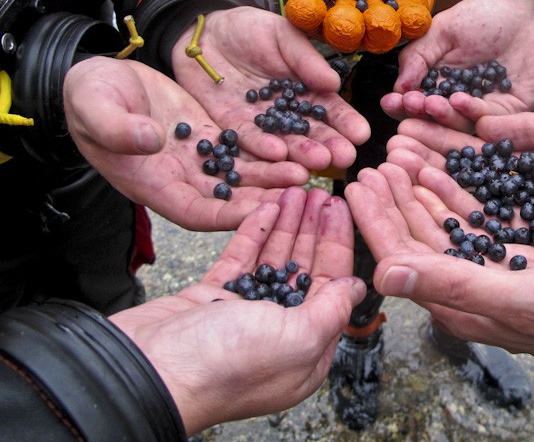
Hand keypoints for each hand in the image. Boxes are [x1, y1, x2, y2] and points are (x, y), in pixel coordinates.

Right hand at [63, 56, 307, 230]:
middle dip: (262, 198)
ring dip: (272, 175)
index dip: (226, 215)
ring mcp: (198, 160)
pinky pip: (243, 148)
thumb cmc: (89, 97)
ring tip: (305, 169)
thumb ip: (120, 128)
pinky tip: (295, 145)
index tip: (257, 212)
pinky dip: (267, 150)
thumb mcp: (97, 109)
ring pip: (241, 175)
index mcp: (151, 185)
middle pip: (228, 198)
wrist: (100, 79)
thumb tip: (149, 139)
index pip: (195, 212)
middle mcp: (180, 179)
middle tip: (296, 192)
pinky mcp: (211, 137)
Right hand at [110, 187, 365, 435]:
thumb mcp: (297, 339)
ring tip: (294, 191)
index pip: (331, 285)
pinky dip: (254, 232)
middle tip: (319, 191)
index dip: (337, 244)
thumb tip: (355, 288)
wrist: (150, 369)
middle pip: (303, 268)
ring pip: (272, 259)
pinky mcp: (211, 298)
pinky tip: (266, 207)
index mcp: (305, 348)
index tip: (340, 208)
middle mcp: (277, 331)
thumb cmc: (228, 363)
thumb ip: (330, 310)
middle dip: (312, 229)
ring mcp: (243, 313)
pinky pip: (239, 259)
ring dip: (286, 225)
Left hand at [171, 7, 370, 171]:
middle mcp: (286, 112)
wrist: (204, 32)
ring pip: (284, 142)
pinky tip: (279, 154)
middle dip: (329, 145)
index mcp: (305, 90)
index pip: (329, 109)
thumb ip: (305, 59)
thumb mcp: (282, 35)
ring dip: (301, 153)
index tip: (360, 135)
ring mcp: (260, 123)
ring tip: (319, 161)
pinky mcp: (231, 127)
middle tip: (345, 157)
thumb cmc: (249, 28)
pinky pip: (248, 140)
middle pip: (311, 133)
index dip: (345, 122)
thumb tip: (334, 83)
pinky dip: (262, 147)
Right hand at [277, 0, 435, 53]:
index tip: (304, 6)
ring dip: (378, 28)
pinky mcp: (405, 25)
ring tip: (379, 17)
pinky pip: (410, 28)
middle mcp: (345, 30)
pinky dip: (412, 23)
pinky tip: (413, 17)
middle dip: (343, 28)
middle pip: (341, 34)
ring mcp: (376, 30)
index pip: (307, 18)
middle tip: (344, 20)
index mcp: (318, 15)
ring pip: (375, 36)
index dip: (305, 14)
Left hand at [345, 164, 533, 380]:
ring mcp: (488, 265)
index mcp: (457, 299)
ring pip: (440, 222)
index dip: (376, 219)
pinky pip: (471, 217)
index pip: (400, 254)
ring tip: (399, 156)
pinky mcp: (511, 252)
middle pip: (415, 234)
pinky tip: (439, 170)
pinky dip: (452, 192)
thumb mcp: (517, 298)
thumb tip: (381, 276)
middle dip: (392, 197)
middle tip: (374, 160)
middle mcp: (466, 282)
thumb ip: (449, 284)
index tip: (356, 184)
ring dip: (418, 189)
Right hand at [381, 0, 533, 131]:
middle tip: (409, 105)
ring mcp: (484, 107)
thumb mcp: (445, 29)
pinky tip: (458, 100)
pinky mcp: (510, 111)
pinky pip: (489, 117)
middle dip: (419, 114)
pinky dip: (472, 111)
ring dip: (443, 115)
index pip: (415, 100)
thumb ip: (420, 55)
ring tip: (430, 103)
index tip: (392, 101)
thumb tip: (398, 86)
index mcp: (439, 81)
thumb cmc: (488, 16)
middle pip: (435, 118)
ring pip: (460, 122)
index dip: (402, 103)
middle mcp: (459, 99)